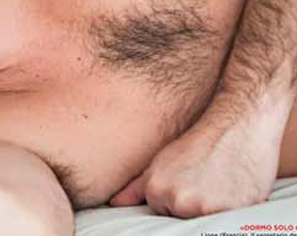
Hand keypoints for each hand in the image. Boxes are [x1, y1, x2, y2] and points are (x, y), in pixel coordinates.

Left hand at [109, 117, 279, 217]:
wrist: (237, 126)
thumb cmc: (199, 144)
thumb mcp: (162, 163)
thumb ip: (137, 187)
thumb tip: (113, 203)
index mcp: (156, 191)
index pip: (161, 210)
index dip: (176, 195)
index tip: (188, 178)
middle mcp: (176, 202)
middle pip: (180, 217)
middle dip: (191, 202)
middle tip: (204, 179)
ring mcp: (202, 208)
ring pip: (200, 219)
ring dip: (209, 207)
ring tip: (216, 184)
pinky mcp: (229, 212)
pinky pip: (224, 224)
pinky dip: (228, 210)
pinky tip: (230, 190)